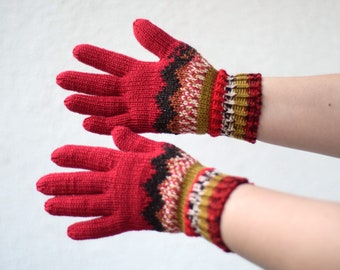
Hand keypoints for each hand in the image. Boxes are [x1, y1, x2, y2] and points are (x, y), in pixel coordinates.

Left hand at [37, 126, 247, 249]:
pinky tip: (71, 232)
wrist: (193, 193)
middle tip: (40, 185)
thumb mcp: (157, 147)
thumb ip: (134, 141)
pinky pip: (103, 227)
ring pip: (86, 204)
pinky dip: (87, 230)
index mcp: (123, 162)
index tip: (55, 156)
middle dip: (60, 183)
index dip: (72, 156)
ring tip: (47, 206)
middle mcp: (116, 183)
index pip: (91, 157)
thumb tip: (114, 130)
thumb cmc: (178, 167)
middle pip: (82, 183)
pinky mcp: (128, 221)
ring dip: (65, 205)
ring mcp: (120, 203)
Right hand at [57, 19, 261, 141]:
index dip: (95, 57)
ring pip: (107, 105)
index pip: (112, 62)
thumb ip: (154, 39)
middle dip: (82, 82)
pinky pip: (121, 124)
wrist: (212, 99)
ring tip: (68, 101)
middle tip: (60, 79)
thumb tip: (134, 23)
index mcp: (141, 71)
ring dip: (88, 104)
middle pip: (103, 85)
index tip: (76, 50)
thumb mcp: (175, 51)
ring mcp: (139, 107)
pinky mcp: (146, 122)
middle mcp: (136, 89)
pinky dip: (104, 125)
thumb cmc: (196, 75)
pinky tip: (87, 123)